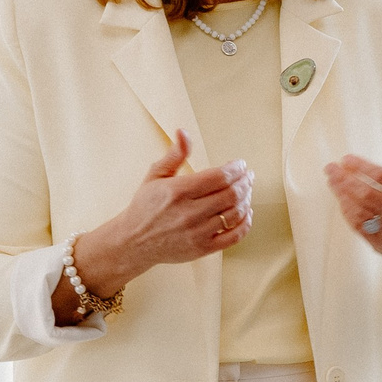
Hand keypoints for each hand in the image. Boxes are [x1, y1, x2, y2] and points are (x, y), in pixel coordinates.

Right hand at [71, 131, 251, 299]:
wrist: (133, 241)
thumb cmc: (145, 207)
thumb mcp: (155, 176)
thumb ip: (174, 155)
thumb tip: (184, 132)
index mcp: (178, 191)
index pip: (219, 177)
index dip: (236, 168)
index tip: (241, 164)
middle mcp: (189, 212)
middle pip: (231, 194)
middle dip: (245, 182)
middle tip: (248, 176)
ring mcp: (197, 232)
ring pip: (235, 213)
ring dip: (246, 199)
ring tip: (247, 190)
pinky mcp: (202, 248)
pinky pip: (234, 237)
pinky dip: (245, 224)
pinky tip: (246, 213)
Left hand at [325, 143, 381, 278]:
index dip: (362, 166)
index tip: (346, 159)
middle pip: (367, 194)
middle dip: (345, 179)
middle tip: (331, 168)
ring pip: (360, 211)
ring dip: (342, 195)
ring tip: (333, 181)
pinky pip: (358, 226)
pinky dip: (347, 211)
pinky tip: (342, 199)